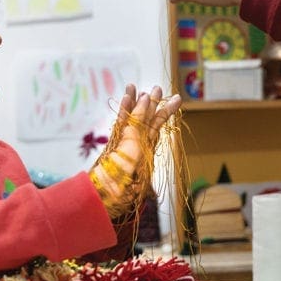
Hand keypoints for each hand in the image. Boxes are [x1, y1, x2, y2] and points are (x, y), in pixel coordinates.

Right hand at [90, 85, 181, 217]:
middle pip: (146, 120)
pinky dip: (122, 110)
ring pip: (130, 119)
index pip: (158, 126)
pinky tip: (125, 96)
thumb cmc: (125, 178)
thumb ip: (139, 123)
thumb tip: (145, 101)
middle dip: (151, 103)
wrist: (105, 195)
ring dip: (133, 102)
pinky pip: (118, 124)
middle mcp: (138, 146)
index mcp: (149, 151)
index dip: (166, 111)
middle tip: (156, 87)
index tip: (176, 99)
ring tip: (134, 86)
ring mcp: (124, 145)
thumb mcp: (137, 150)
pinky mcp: (111, 146)